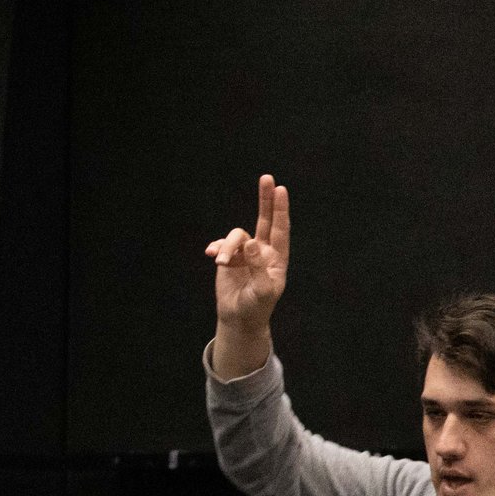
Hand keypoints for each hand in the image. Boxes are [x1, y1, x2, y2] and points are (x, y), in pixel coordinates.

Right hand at [209, 174, 290, 332]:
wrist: (238, 318)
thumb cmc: (256, 307)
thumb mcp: (262, 291)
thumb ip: (258, 267)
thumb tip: (252, 243)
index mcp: (277, 259)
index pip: (281, 230)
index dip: (280, 210)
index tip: (281, 190)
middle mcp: (262, 252)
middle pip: (265, 220)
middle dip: (265, 199)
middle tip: (267, 178)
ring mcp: (245, 253)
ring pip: (236, 236)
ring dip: (227, 246)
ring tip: (220, 262)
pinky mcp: (229, 257)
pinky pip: (222, 244)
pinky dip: (217, 248)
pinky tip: (213, 257)